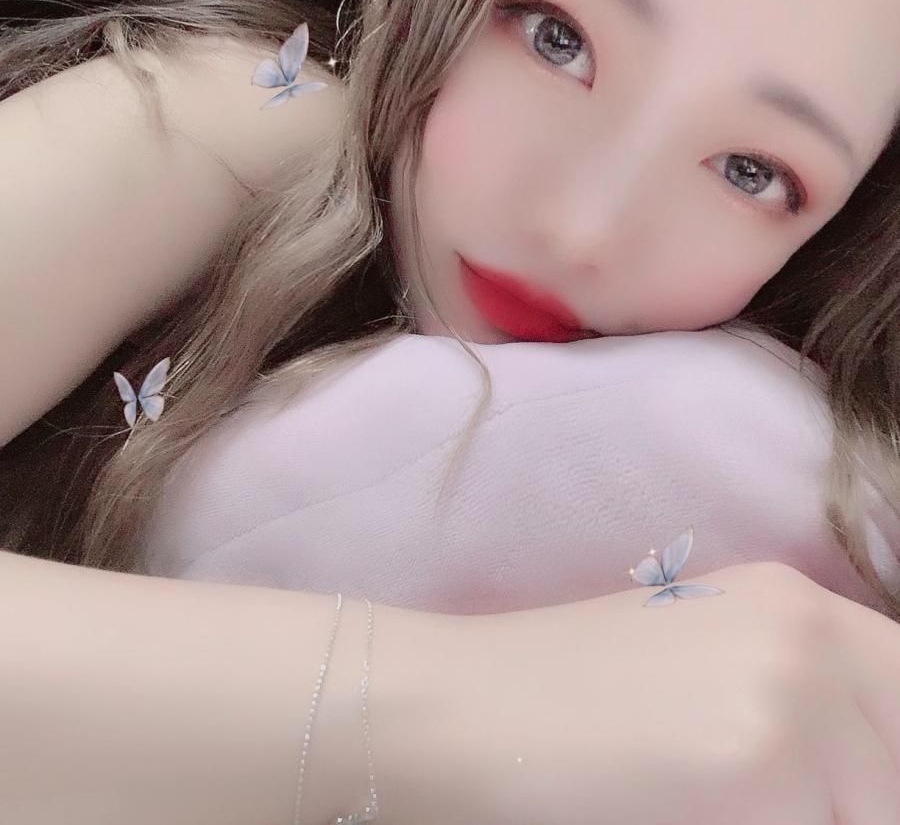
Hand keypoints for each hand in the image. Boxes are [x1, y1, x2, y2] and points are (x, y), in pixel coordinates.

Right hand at [449, 562, 899, 824]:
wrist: (461, 708)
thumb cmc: (562, 699)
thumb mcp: (700, 672)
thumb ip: (797, 705)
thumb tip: (861, 776)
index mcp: (792, 603)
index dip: (881, 769)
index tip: (841, 793)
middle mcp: (807, 631)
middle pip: (899, 769)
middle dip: (853, 803)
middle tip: (758, 800)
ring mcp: (791, 692)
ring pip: (870, 811)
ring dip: (811, 821)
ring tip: (707, 802)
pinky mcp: (760, 766)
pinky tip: (685, 815)